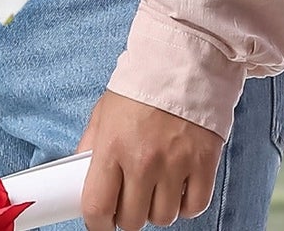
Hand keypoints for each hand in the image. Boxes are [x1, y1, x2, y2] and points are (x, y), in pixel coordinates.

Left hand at [76, 90, 223, 229]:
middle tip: (128, 199)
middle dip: (127, 215)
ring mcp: (175, 166)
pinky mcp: (203, 167)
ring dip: (156, 209)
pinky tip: (176, 187)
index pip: (97, 205)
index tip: (99, 222)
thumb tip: (80, 174)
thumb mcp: (103, 113)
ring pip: (163, 218)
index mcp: (112, 146)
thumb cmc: (138, 90)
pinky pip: (193, 208)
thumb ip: (91, 145)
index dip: (96, 223)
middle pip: (132, 219)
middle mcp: (142, 161)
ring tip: (153, 187)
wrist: (180, 67)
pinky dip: (184, 205)